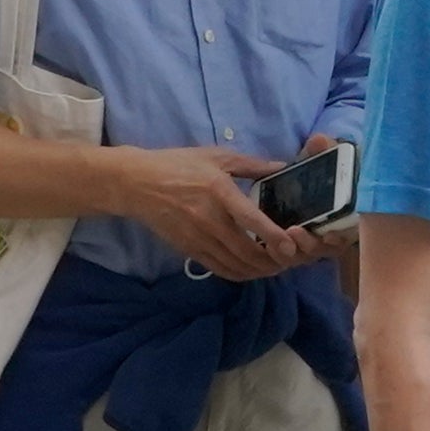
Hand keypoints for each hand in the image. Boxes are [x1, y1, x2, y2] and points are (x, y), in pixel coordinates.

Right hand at [122, 144, 319, 277]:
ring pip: (235, 265)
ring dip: (259, 271)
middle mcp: (209, 219)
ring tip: (276, 266)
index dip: (274, 237)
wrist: (137, 183)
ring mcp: (198, 238)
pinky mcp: (189, 249)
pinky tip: (251, 270)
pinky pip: (219, 269)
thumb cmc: (178, 165)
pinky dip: (239, 274)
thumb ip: (252, 165)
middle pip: (246, 251)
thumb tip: (283, 167)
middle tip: (291, 260)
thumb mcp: (216, 157)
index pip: (251, 220)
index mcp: (219, 191)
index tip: (292, 247)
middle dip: (272, 261)